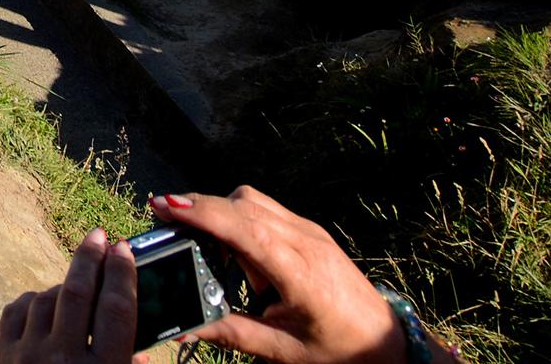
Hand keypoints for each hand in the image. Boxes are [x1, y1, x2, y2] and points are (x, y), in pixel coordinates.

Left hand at [0, 228, 139, 362]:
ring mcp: (29, 353)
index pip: (116, 309)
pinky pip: (16, 311)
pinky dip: (33, 302)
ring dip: (61, 287)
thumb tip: (139, 352)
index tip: (123, 248)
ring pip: (45, 298)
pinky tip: (43, 304)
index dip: (121, 273)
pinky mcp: (2, 354)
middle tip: (99, 236)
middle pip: (77, 292)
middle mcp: (64, 357)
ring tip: (76, 288)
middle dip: (89, 259)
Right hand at [156, 188, 408, 363]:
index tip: (163, 206)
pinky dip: (240, 219)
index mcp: (299, 273)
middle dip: (199, 207)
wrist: (387, 342)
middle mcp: (306, 242)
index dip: (201, 213)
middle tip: (165, 218)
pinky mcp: (311, 231)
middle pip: (242, 205)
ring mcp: (310, 232)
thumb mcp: (281, 350)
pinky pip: (265, 210)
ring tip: (209, 250)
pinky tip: (238, 252)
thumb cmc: (338, 350)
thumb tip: (182, 328)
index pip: (244, 229)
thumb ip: (229, 333)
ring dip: (221, 212)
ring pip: (252, 201)